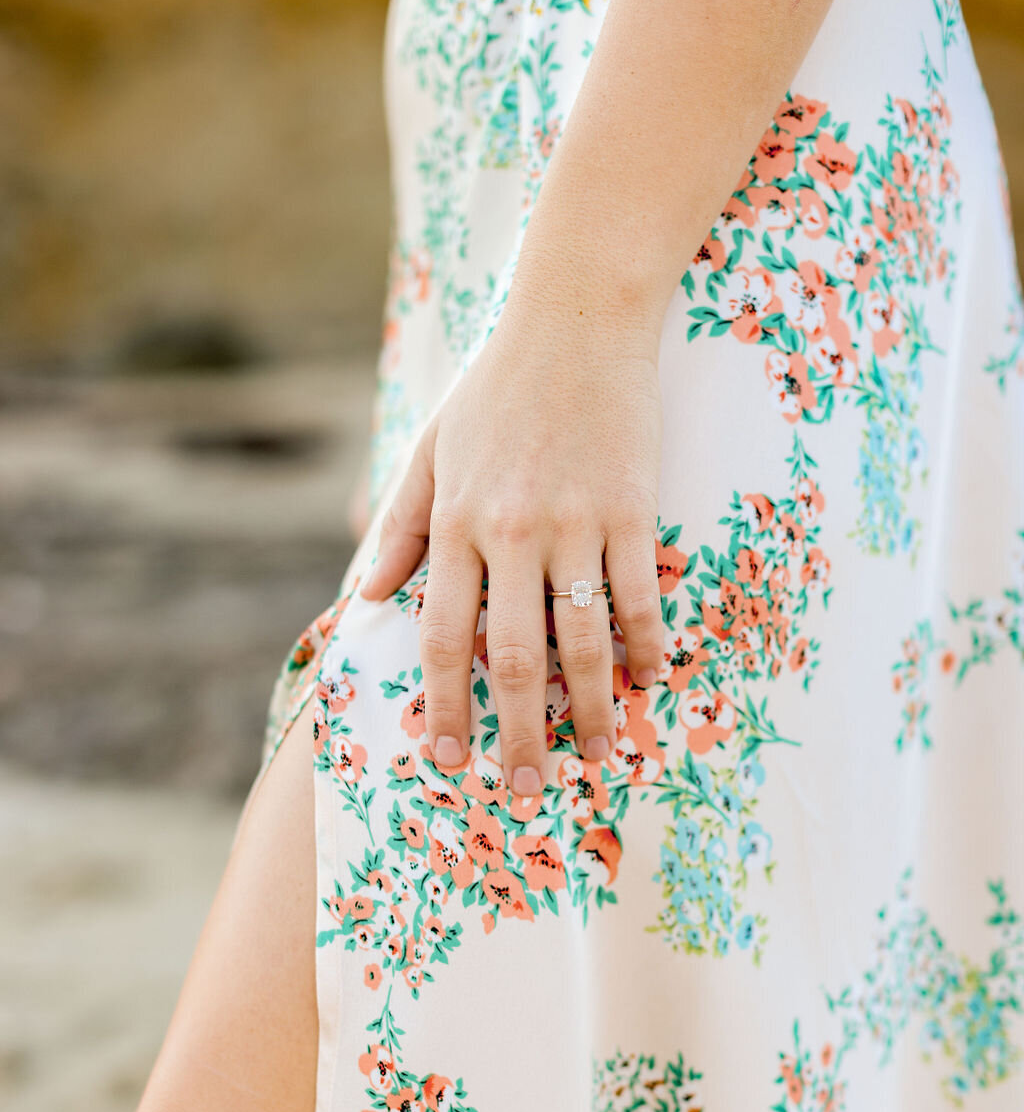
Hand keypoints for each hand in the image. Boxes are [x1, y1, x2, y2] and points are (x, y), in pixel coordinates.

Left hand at [359, 310, 664, 794]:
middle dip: (516, 734)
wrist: (575, 320)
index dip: (445, 706)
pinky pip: (640, 596)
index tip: (447, 758)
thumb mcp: (430, 450)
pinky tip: (652, 687)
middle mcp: (511, 531)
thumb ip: (401, 525)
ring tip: (594, 759)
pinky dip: (648, 648)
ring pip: (582, 640)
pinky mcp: (632, 508)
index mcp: (457, 523)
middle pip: (512, 658)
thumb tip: (366, 596)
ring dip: (588, 710)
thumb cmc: (496, 387)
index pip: (444, 637)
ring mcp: (577, 523)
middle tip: (525, 791)